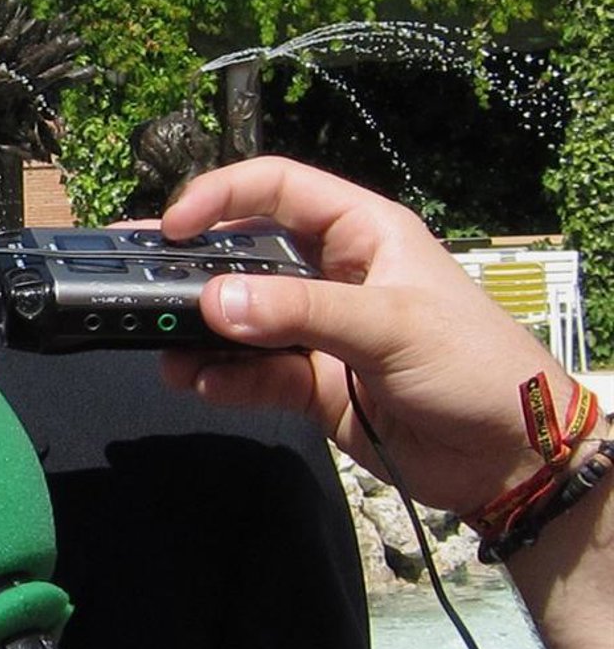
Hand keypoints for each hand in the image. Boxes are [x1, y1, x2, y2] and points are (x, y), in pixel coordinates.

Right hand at [158, 156, 572, 514]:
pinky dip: (223, 379)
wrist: (514, 460)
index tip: (174, 226)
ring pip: (241, 320)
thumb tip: (216, 302)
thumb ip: (301, 312)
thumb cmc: (475, 366)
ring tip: (161, 345)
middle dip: (192, 268)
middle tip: (133, 276)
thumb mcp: (391, 325)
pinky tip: (200, 383)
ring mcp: (319, 331)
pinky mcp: (312, 384)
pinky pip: (253, 374)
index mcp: (362, 233)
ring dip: (200, 333)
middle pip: (245, 254)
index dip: (221, 196)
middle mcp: (333, 274)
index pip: (277, 188)